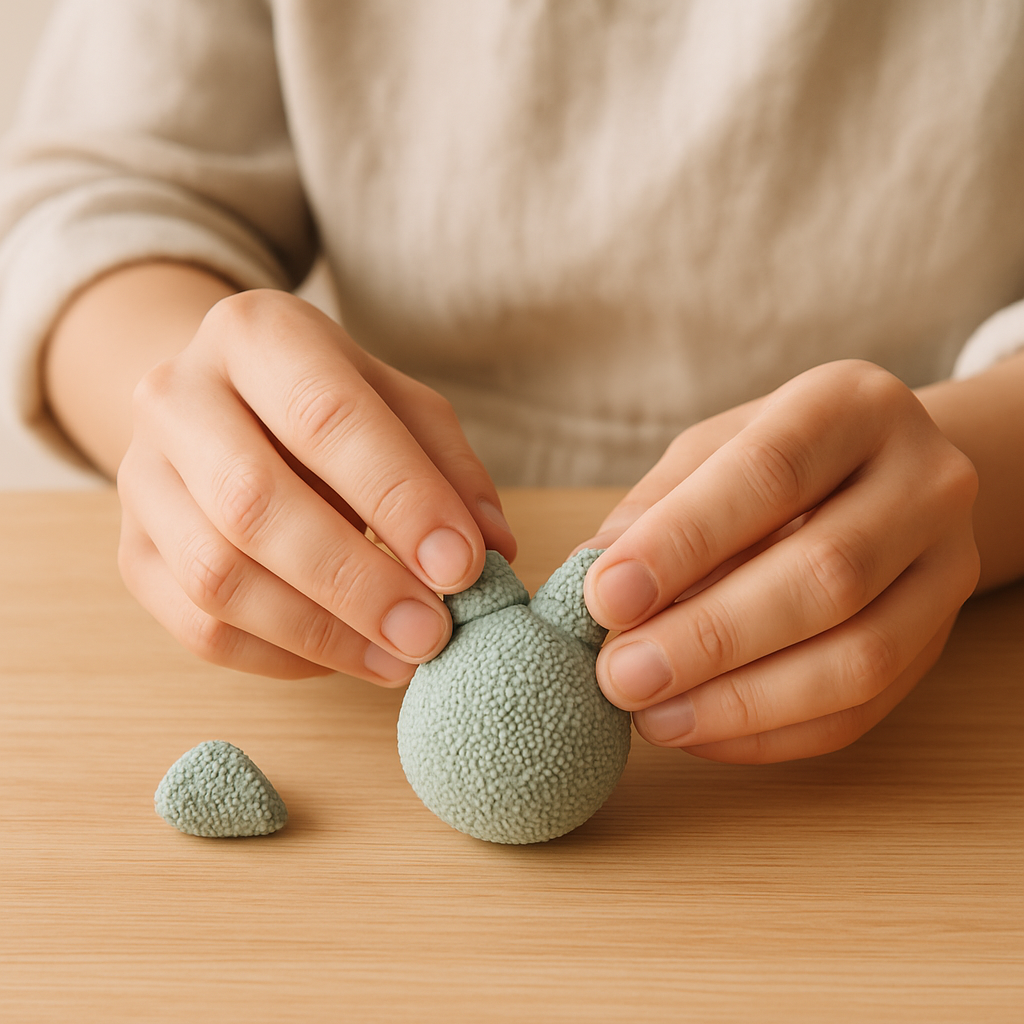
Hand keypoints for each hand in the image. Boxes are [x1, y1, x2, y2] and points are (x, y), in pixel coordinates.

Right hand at [117, 289, 515, 681]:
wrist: (222, 406)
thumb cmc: (328, 405)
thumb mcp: (398, 406)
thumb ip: (449, 468)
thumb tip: (492, 551)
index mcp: (254, 336)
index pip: (325, 416)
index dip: (399, 497)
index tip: (462, 565)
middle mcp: (177, 397)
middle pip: (254, 502)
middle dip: (355, 581)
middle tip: (431, 632)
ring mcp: (141, 479)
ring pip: (217, 576)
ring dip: (319, 633)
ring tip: (400, 658)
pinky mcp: (134, 552)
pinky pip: (197, 626)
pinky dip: (280, 656)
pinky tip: (345, 655)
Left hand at [581, 360, 979, 762]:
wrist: (885, 476)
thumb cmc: (775, 460)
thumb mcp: (710, 452)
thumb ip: (656, 508)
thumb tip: (590, 582)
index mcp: (850, 407)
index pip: (768, 474)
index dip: (683, 542)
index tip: (605, 598)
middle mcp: (923, 479)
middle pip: (827, 574)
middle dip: (710, 636)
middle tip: (620, 676)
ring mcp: (948, 564)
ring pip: (860, 657)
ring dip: (742, 701)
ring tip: (652, 717)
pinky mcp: (941, 638)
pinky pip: (865, 708)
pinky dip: (772, 732)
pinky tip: (699, 731)